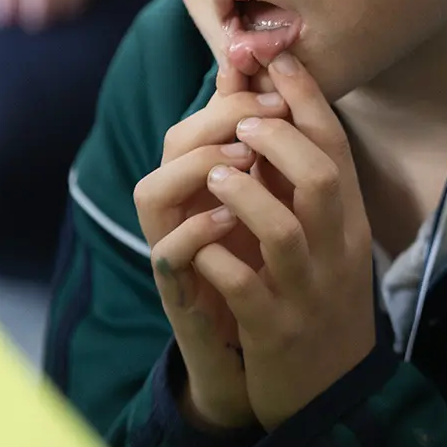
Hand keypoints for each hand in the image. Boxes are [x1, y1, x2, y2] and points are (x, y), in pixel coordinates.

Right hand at [134, 60, 286, 433]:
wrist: (257, 363)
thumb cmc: (266, 278)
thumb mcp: (281, 214)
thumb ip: (279, 163)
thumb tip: (294, 99)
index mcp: (209, 185)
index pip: (203, 117)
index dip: (232, 92)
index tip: (278, 82)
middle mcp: (183, 212)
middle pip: (171, 144)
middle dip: (216, 118)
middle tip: (264, 114)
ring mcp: (175, 251)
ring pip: (152, 192)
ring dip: (199, 166)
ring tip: (246, 159)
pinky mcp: (180, 296)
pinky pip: (168, 257)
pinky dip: (195, 233)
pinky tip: (230, 218)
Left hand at [194, 52, 376, 432]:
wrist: (331, 393)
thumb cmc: (318, 301)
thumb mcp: (321, 238)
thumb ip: (298, 182)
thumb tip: (267, 108)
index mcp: (347, 222)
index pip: (336, 147)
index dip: (307, 99)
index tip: (277, 59)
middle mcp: (336, 251)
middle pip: (320, 175)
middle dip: (278, 137)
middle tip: (242, 119)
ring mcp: (308, 291)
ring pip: (285, 228)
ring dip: (246, 191)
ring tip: (216, 170)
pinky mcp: (276, 330)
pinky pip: (247, 287)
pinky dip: (219, 258)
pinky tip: (200, 243)